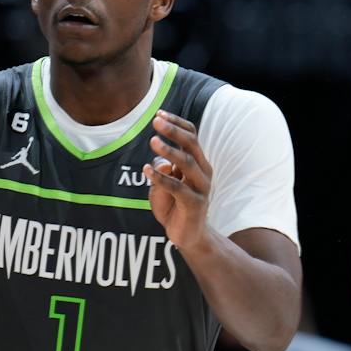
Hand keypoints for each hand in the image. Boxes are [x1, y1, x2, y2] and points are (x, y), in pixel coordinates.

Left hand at [145, 113, 211, 251]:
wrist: (187, 236)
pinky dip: (162, 178)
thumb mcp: (161, 188)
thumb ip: (161, 174)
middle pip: (192, 145)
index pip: (191, 136)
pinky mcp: (195, 204)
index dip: (177, 124)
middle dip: (174, 131)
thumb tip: (161, 163)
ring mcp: (201, 188)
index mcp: (197, 163)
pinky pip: (178, 188)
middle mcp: (203, 172)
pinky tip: (147, 170)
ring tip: (153, 141)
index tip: (159, 114)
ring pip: (188, 163)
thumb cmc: (173, 207)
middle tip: (156, 121)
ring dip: (170, 151)